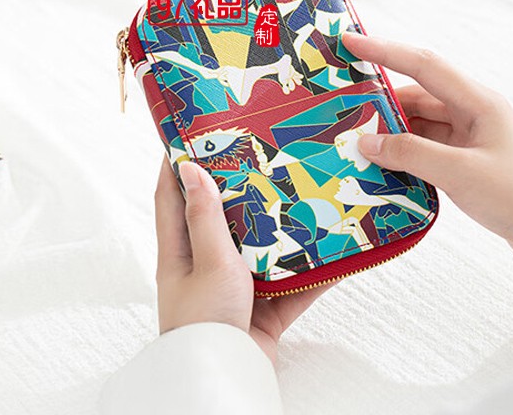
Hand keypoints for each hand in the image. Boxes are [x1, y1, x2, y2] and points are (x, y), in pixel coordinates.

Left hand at [154, 157, 331, 362]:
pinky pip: (293, 283)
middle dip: (243, 186)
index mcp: (179, 250)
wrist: (224, 382)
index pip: (172, 194)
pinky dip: (314, 270)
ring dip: (283, 225)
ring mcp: (235, 287)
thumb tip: (190, 167)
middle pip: (223, 215)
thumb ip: (206, 218)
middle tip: (266, 155)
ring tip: (308, 193)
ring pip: (263, 246)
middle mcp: (205, 264)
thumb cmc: (205, 323)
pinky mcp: (263, 309)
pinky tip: (339, 251)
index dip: (178, 162)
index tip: (193, 131)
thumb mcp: (208, 262)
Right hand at [342, 32, 512, 272]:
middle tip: (344, 105)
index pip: (423, 65)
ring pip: (418, 122)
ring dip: (390, 130)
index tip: (352, 42)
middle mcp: (472, 112)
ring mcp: (469, 135)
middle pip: (416, 95)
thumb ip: (411, 154)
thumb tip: (368, 142)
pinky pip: (425, 145)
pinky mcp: (465, 158)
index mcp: (477, 102)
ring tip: (357, 139)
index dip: (385, 50)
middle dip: (380, 100)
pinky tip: (383, 162)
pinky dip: (402, 151)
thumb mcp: (461, 174)